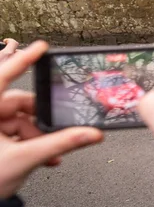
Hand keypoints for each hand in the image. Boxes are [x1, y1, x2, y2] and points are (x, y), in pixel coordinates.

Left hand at [0, 41, 102, 198]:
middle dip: (39, 120)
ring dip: (36, 136)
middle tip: (56, 128)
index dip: (23, 60)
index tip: (40, 46)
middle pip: (17, 104)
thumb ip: (61, 144)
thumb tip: (91, 134)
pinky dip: (28, 144)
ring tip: (48, 154)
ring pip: (17, 121)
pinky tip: (41, 157)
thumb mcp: (26, 159)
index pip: (4, 76)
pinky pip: (13, 134)